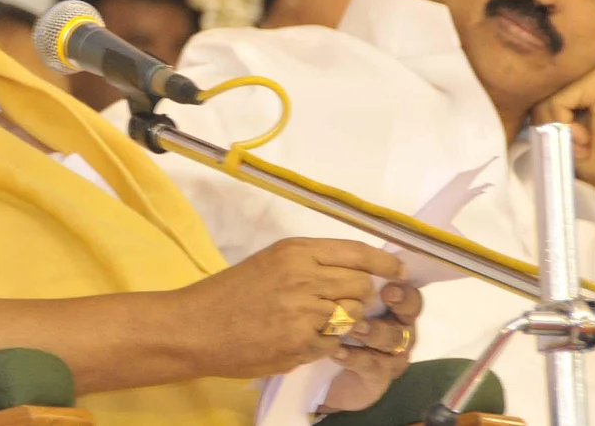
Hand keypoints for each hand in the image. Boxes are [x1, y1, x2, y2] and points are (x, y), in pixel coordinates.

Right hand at [178, 237, 404, 379]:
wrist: (196, 327)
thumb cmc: (230, 292)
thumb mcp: (270, 262)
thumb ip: (311, 263)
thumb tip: (355, 269)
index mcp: (296, 252)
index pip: (357, 253)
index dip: (384, 264)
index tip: (398, 272)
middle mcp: (304, 278)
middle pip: (362, 287)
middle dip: (361, 297)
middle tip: (344, 303)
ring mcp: (304, 313)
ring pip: (353, 317)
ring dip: (345, 322)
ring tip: (320, 322)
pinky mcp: (300, 344)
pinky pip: (334, 343)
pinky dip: (326, 344)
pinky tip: (303, 339)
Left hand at [322, 282, 421, 411]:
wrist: (331, 378)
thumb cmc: (344, 330)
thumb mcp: (347, 304)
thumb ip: (352, 284)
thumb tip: (344, 253)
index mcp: (396, 308)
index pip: (409, 291)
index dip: (403, 286)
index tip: (390, 282)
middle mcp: (402, 329)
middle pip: (409, 313)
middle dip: (399, 303)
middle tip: (385, 295)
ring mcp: (393, 355)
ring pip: (392, 340)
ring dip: (373, 330)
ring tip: (352, 326)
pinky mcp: (379, 378)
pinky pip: (371, 366)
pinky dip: (354, 357)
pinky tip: (337, 351)